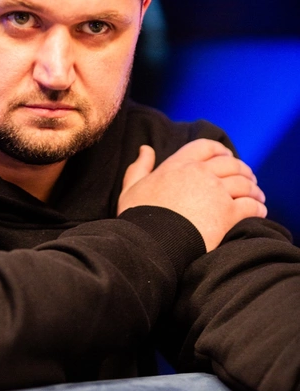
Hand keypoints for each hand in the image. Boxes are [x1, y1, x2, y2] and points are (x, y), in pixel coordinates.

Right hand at [117, 139, 266, 250]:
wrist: (151, 243)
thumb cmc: (138, 218)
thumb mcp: (131, 189)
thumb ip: (139, 167)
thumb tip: (145, 149)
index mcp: (178, 165)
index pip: (206, 147)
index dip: (220, 150)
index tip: (227, 156)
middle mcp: (200, 174)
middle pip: (231, 164)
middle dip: (242, 170)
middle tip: (248, 179)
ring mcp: (216, 192)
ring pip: (244, 183)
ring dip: (253, 189)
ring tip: (257, 197)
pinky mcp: (227, 214)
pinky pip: (250, 206)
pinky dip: (258, 208)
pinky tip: (259, 212)